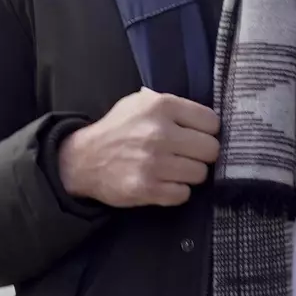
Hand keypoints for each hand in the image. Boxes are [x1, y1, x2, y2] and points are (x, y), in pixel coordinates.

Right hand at [58, 88, 220, 207]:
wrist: (83, 159)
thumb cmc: (117, 129)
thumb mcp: (140, 102)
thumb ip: (173, 105)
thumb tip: (207, 118)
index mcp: (162, 106)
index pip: (212, 122)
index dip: (208, 131)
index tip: (198, 135)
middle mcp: (160, 133)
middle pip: (211, 149)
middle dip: (202, 154)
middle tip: (189, 155)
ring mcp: (154, 163)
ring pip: (200, 173)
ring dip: (190, 173)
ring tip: (175, 169)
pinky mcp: (147, 188)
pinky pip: (183, 194)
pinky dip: (177, 191)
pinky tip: (165, 182)